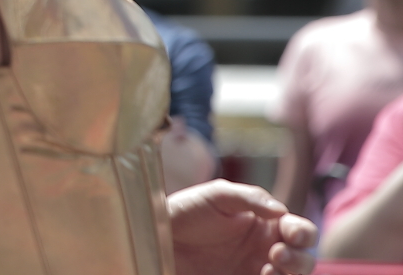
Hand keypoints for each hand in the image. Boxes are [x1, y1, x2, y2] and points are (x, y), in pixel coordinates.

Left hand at [169, 180, 316, 274]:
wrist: (160, 237)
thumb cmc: (188, 210)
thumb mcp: (217, 196)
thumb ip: (249, 198)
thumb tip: (282, 210)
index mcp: (265, 223)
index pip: (300, 230)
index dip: (303, 233)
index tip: (290, 234)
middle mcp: (267, 250)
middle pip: (304, 260)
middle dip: (299, 259)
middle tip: (276, 254)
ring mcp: (257, 271)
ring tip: (268, 269)